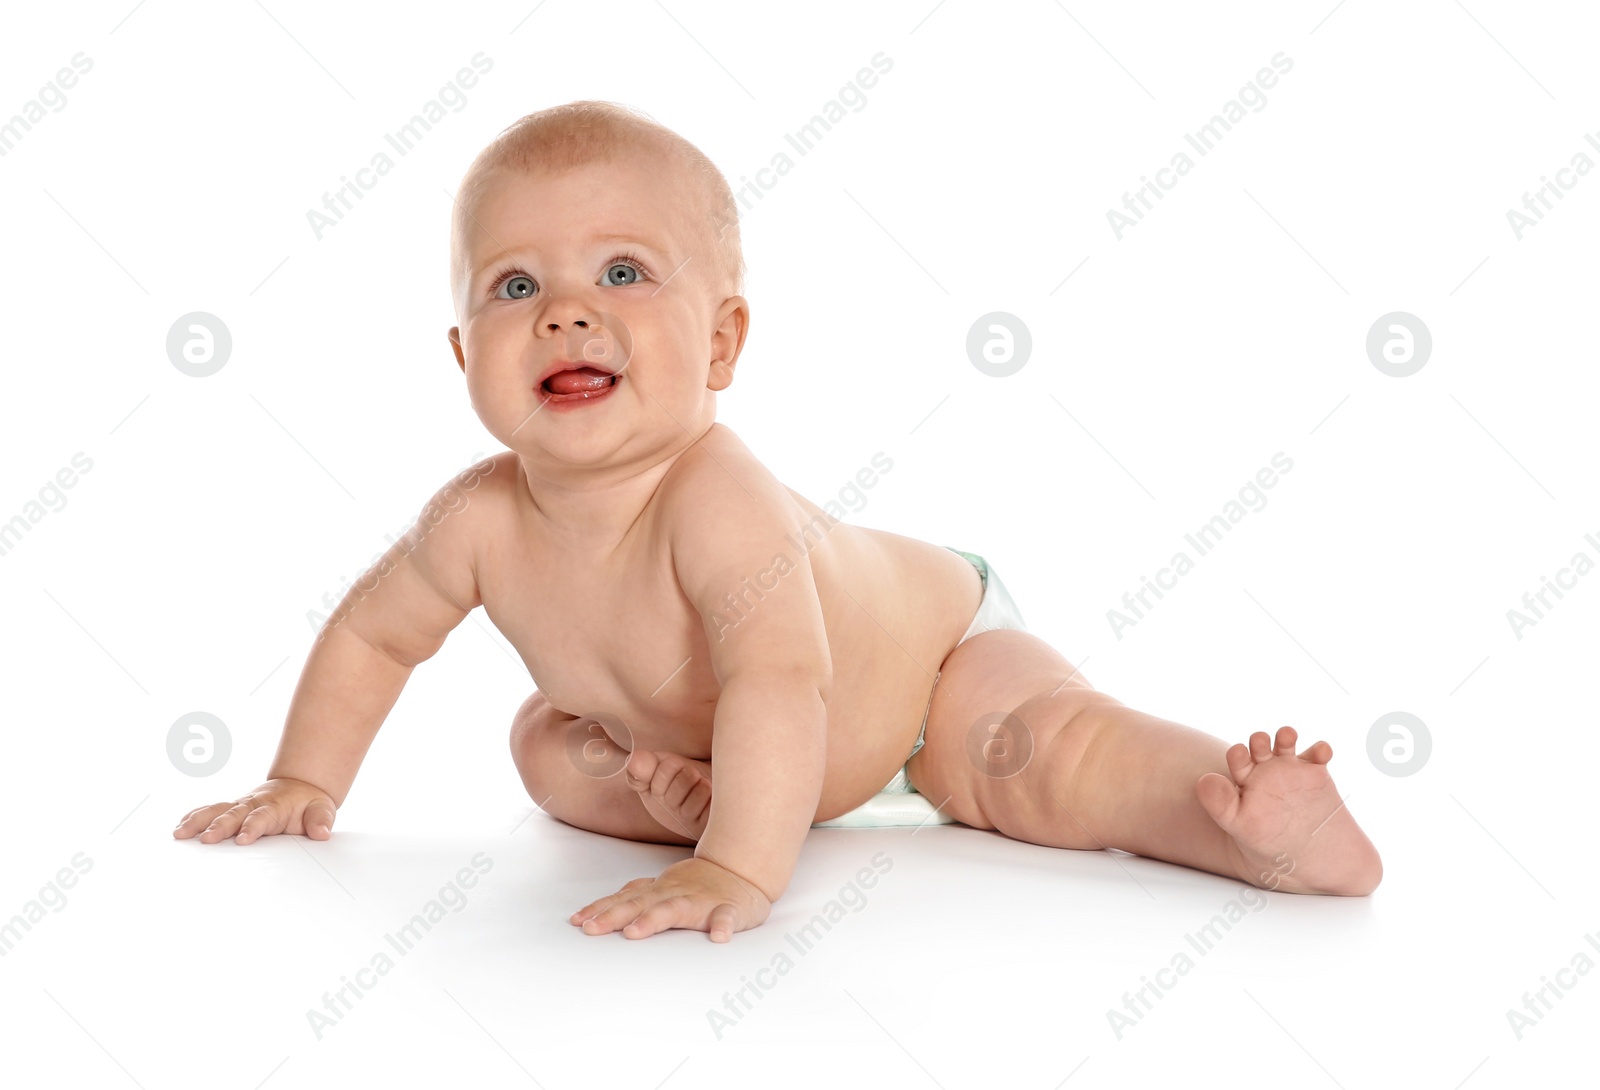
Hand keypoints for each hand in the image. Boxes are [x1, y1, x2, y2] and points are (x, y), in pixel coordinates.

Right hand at [173, 778, 337, 844]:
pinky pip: (209, 811)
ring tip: (179, 834)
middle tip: (205, 839)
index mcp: (273, 806)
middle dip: (219, 827)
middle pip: (233, 814)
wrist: (299, 787)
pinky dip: (193, 817)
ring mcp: (239, 806)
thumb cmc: (309, 803)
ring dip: (197, 821)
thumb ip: (321, 820)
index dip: (252, 827)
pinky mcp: (231, 809)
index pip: (261, 817)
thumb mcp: (322, 809)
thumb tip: (322, 833)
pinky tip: (178, 828)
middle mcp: (252, 804)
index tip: (243, 840)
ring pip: (215, 810)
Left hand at [569, 856, 771, 941]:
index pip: (624, 899)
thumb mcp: (661, 888)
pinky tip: (719, 938)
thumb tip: (593, 912)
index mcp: (658, 891)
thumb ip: (633, 898)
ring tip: (635, 933)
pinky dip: (723, 926)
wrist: (742, 869)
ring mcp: (702, 901)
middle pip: (641, 903)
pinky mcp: (729, 909)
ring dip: (654, 919)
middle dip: (614, 916)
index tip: (577, 922)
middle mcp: (675, 893)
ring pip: (676, 909)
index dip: (601, 909)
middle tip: (592, 929)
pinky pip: (726, 918)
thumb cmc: (696, 884)